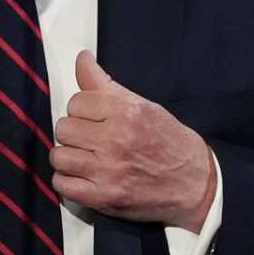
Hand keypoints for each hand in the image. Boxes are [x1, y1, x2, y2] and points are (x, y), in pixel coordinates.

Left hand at [49, 50, 215, 231]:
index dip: (83, 110)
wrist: (194, 183)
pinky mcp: (103, 197)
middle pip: (64, 128)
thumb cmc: (168, 141)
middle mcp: (116, 141)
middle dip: (74, 132)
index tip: (94, 119)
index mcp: (127, 113)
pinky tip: (82, 176)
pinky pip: (62, 185)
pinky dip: (67, 181)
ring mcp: (108, 171)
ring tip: (84, 157)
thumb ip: (106, 84)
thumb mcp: (143, 105)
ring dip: (68, 156)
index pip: (77, 102)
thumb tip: (82, 57)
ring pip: (59, 156)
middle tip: (90, 139)